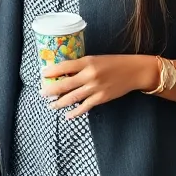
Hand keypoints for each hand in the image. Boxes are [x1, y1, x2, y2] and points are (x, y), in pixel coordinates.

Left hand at [41, 55, 156, 118]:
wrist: (134, 71)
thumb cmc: (113, 63)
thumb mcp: (94, 59)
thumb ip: (80, 65)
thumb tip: (62, 73)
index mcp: (87, 62)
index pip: (64, 67)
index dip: (51, 71)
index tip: (42, 74)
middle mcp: (90, 75)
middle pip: (65, 84)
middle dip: (51, 89)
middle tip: (41, 93)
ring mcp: (95, 88)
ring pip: (73, 97)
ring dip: (60, 102)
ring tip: (51, 105)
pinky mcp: (102, 98)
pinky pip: (85, 106)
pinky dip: (75, 112)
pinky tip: (68, 115)